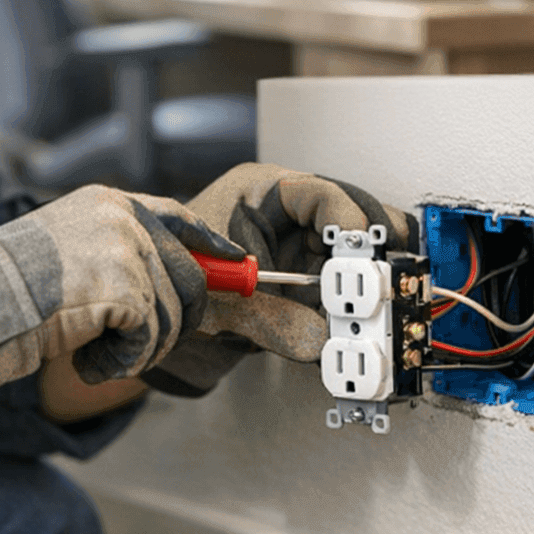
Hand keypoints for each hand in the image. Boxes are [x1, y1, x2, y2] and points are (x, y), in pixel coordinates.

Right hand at [0, 185, 239, 398]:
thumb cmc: (9, 288)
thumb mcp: (69, 250)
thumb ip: (116, 255)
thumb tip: (170, 286)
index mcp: (110, 204)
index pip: (178, 216)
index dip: (211, 245)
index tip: (237, 263)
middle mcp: (125, 219)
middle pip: (190, 276)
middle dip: (178, 321)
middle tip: (141, 345)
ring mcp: (128, 251)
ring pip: (171, 316)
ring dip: (140, 349)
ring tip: (96, 352)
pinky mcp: (127, 288)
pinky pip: (150, 338)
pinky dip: (123, 361)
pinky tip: (90, 359)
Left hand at [142, 163, 416, 396]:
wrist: (154, 321)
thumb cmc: (171, 287)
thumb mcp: (216, 304)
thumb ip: (268, 322)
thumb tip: (318, 340)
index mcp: (257, 193)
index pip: (318, 194)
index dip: (346, 223)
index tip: (362, 255)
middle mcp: (283, 215)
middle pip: (345, 224)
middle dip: (363, 257)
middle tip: (378, 284)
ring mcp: (296, 246)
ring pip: (347, 259)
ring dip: (357, 288)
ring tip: (366, 313)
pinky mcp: (302, 279)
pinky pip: (336, 291)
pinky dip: (345, 312)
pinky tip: (352, 329)